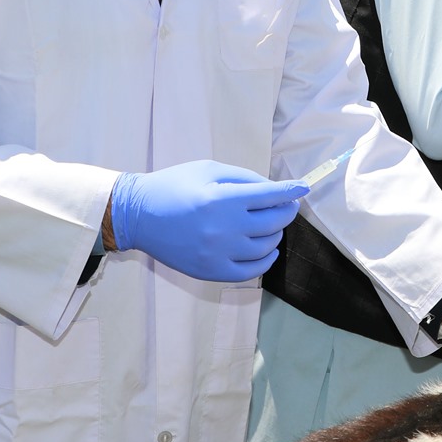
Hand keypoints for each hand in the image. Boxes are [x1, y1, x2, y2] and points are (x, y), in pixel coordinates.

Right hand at [109, 160, 307, 282]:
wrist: (138, 215)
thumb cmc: (174, 186)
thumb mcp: (208, 170)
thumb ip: (244, 178)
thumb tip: (275, 189)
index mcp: (222, 199)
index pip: (271, 196)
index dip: (291, 191)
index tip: (304, 188)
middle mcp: (224, 229)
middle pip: (274, 222)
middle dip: (286, 210)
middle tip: (286, 204)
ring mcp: (218, 253)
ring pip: (266, 246)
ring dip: (276, 233)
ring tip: (272, 224)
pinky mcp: (211, 271)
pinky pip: (251, 270)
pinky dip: (266, 259)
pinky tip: (267, 249)